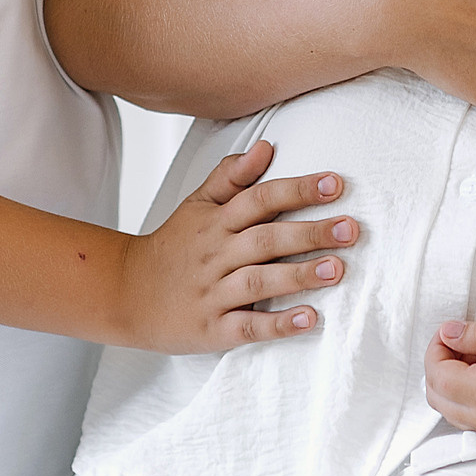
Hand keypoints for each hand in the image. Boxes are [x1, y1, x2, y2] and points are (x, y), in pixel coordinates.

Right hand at [117, 139, 357, 350]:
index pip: (260, 199)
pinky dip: (278, 324)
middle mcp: (216, 255)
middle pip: (266, 240)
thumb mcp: (196, 205)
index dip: (297, 189)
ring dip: (300, 276)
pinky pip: (247, 326)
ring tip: (338, 269)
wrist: (125, 293)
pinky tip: (309, 319)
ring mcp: (213, 293)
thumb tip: (266, 147)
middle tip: (351, 228)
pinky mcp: (212, 329)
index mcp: (216, 222)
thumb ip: (230, 177)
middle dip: (310, 233)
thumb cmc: (173, 246)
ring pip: (259, 282)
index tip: (336, 183)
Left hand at [426, 319, 475, 441]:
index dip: (436, 347)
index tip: (451, 329)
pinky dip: (464, 391)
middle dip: (439, 363)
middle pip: (437, 395)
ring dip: (451, 378)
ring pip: (449, 408)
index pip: (438, 374)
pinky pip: (465, 414)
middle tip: (458, 339)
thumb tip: (448, 331)